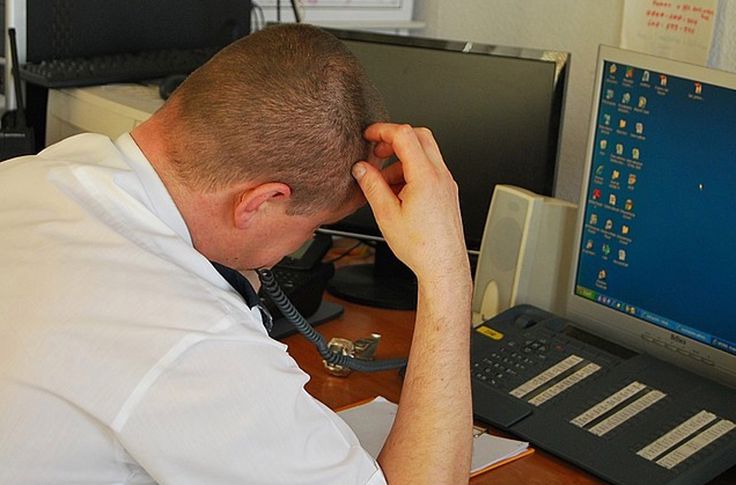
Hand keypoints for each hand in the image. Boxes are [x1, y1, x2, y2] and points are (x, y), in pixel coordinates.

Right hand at [352, 123, 468, 281]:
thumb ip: (372, 186)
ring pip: (426, 154)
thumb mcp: (386, 214)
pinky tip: (399, 192)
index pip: (405, 136)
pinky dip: (413, 171)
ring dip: (403, 159)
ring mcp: (447, 183)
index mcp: (425, 177)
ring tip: (384, 182)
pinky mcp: (448, 193)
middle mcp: (441, 176)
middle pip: (420, 136)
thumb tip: (361, 168)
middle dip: (395, 139)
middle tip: (377, 151)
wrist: (443, 265)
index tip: (369, 135)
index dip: (383, 130)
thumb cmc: (421, 246)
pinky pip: (431, 170)